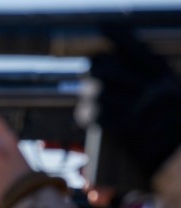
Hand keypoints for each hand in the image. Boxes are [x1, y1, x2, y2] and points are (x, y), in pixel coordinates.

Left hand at [80, 27, 180, 177]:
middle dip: (94, 70)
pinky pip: (96, 115)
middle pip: (108, 68)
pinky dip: (88, 115)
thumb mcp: (174, 93)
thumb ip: (153, 78)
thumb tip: (131, 60)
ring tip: (90, 101)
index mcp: (164, 78)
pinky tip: (89, 117)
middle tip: (91, 75)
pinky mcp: (125, 129)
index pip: (137, 49)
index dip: (118, 36)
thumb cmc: (175, 128)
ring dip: (88, 96)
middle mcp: (150, 89)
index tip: (105, 27)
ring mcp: (137, 109)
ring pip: (97, 91)